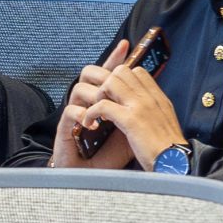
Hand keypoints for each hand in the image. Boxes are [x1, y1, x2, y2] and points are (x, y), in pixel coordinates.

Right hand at [52, 40, 136, 169]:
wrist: (96, 178)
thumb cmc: (112, 155)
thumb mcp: (132, 130)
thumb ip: (139, 113)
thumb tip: (156, 98)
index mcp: (106, 101)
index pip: (109, 74)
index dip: (116, 59)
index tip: (127, 45)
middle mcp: (89, 104)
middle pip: (89, 75)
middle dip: (102, 76)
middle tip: (112, 85)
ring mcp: (77, 116)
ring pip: (78, 89)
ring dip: (93, 96)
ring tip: (104, 108)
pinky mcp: (66, 129)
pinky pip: (70, 112)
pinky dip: (82, 114)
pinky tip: (92, 123)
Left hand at [86, 60, 186, 167]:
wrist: (175, 163)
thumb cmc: (168, 149)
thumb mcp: (164, 121)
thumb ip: (152, 109)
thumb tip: (139, 106)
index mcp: (158, 97)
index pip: (136, 71)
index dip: (122, 79)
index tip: (115, 95)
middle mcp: (149, 97)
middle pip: (121, 71)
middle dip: (107, 84)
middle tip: (104, 102)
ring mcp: (140, 107)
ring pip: (110, 82)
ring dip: (98, 95)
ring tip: (97, 112)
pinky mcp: (130, 120)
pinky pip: (102, 105)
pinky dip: (91, 113)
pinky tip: (89, 123)